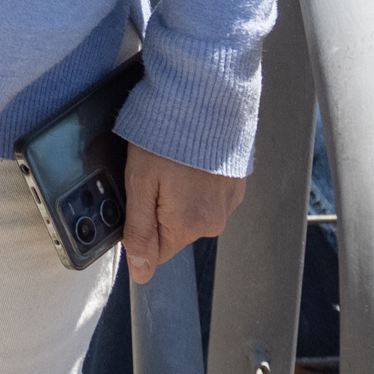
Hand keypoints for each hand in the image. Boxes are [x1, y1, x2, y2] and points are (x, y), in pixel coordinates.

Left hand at [119, 143, 246, 284]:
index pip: (157, 251)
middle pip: (174, 229)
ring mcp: (228, 203)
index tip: (137, 198)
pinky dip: (198, 181)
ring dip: (180, 192)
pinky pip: (209, 194)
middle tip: (154, 171)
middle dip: (160, 206)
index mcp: (188, 226)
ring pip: (192, 210)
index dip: (140, 227)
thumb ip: (139, 231)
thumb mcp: (140, 182)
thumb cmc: (169, 137)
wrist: (208, 99)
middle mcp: (213, 221)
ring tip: (174, 159)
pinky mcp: (236, 184)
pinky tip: (191, 158)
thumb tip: (140, 275)